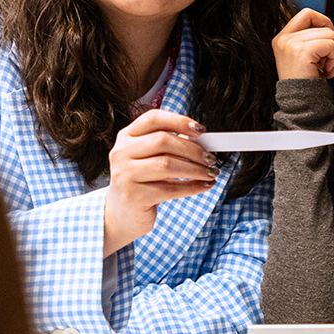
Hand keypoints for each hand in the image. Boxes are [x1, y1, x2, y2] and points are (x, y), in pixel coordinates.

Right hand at [103, 109, 217, 256]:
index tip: (201, 130)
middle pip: (163, 141)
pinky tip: (204, 186)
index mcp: (126, 137)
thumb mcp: (150, 159)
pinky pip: (170, 189)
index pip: (154, 118)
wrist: (122, 215)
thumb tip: (202, 141)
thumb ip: (169, 146)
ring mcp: (125, 174)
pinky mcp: (133, 196)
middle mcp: (121, 152)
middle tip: (211, 158)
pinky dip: (192, 187)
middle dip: (193, 149)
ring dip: (196, 169)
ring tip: (211, 173)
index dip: (179, 121)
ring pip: (167, 165)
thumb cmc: (142, 183)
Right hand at [273, 8, 333, 79]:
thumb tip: (331, 30)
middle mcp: (283, 39)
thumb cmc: (305, 84)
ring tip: (327, 68)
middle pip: (322, 24)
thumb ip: (313, 39)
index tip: (330, 37)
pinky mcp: (301, 51)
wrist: (301, 104)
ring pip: (329, 34)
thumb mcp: (305, 57)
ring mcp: (290, 43)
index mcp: (282, 38)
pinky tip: (327, 71)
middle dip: (333, 43)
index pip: (306, 14)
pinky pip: (330, 45)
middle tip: (329, 61)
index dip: (323, 22)